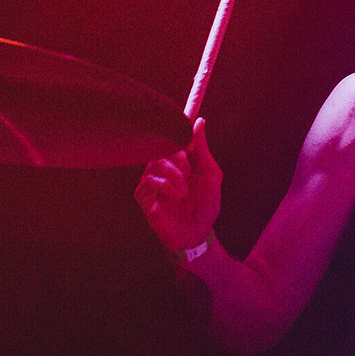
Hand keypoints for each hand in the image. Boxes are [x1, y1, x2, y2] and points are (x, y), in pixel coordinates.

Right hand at [134, 117, 221, 254]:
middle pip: (162, 145)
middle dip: (180, 156)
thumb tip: (200, 121)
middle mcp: (162, 166)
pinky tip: (176, 197)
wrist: (199, 233)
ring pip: (157, 162)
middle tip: (189, 169)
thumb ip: (203, 150)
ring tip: (185, 192)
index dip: (177, 126)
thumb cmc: (205, 206)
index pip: (171, 135)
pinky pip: (149, 180)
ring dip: (176, 176)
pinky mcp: (143, 196)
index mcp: (178, 159)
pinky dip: (167, 187)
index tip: (189, 126)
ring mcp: (151, 180)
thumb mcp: (211, 175)